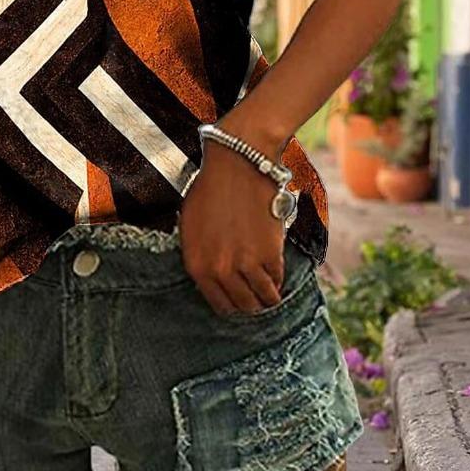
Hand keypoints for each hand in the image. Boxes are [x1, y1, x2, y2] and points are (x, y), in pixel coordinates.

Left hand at [178, 139, 285, 316]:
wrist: (236, 164)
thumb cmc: (210, 188)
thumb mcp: (191, 226)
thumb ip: (200, 255)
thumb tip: (211, 274)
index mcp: (196, 265)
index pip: (218, 304)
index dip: (231, 304)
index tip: (239, 298)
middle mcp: (219, 270)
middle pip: (243, 306)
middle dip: (251, 303)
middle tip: (257, 295)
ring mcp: (245, 265)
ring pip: (263, 299)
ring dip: (268, 296)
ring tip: (271, 290)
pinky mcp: (270, 255)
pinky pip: (277, 279)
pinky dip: (278, 278)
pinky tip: (276, 270)